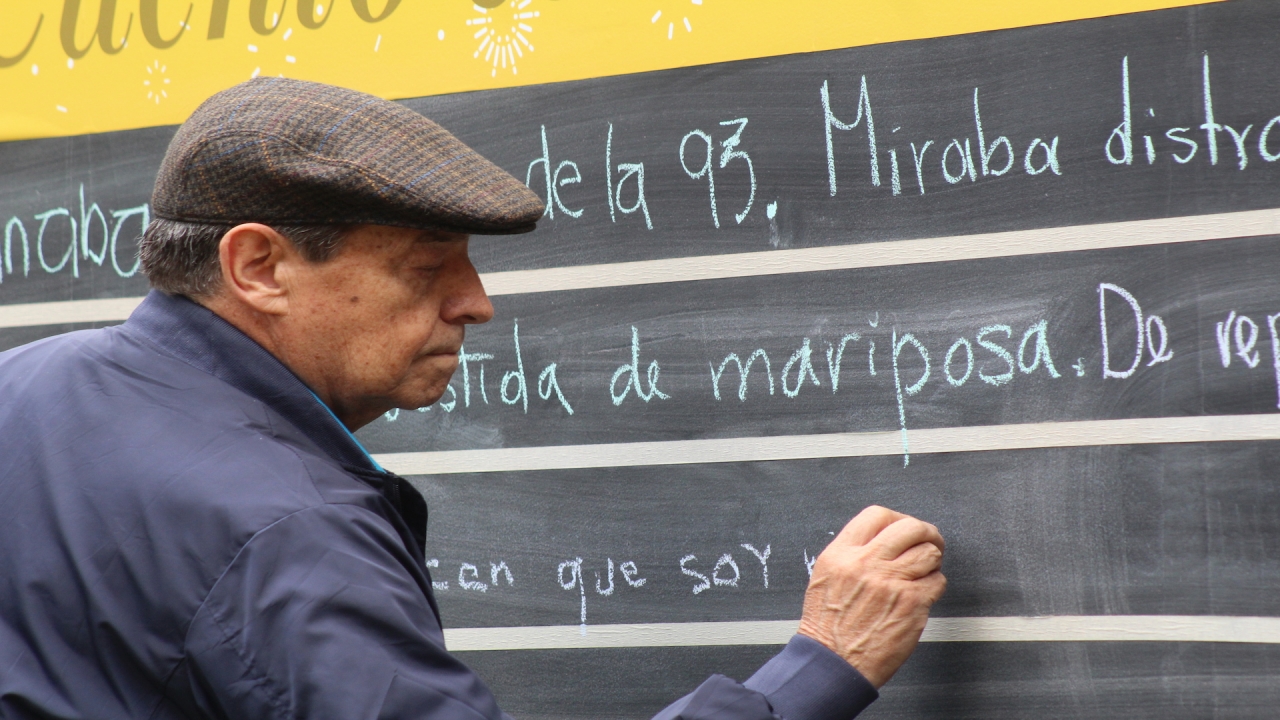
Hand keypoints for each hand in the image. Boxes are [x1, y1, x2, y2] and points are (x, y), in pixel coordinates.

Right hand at [797, 505, 946, 687]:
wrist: (833, 663)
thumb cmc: (827, 628)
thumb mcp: (825, 577)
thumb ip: (851, 555)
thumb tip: (880, 541)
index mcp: (842, 554)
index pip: (878, 516)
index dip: (898, 518)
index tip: (904, 528)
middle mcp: (866, 563)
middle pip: (910, 527)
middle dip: (925, 533)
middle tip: (929, 541)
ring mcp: (891, 582)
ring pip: (929, 552)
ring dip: (932, 561)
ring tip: (924, 571)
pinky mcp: (912, 603)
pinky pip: (937, 582)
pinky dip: (934, 586)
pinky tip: (922, 595)